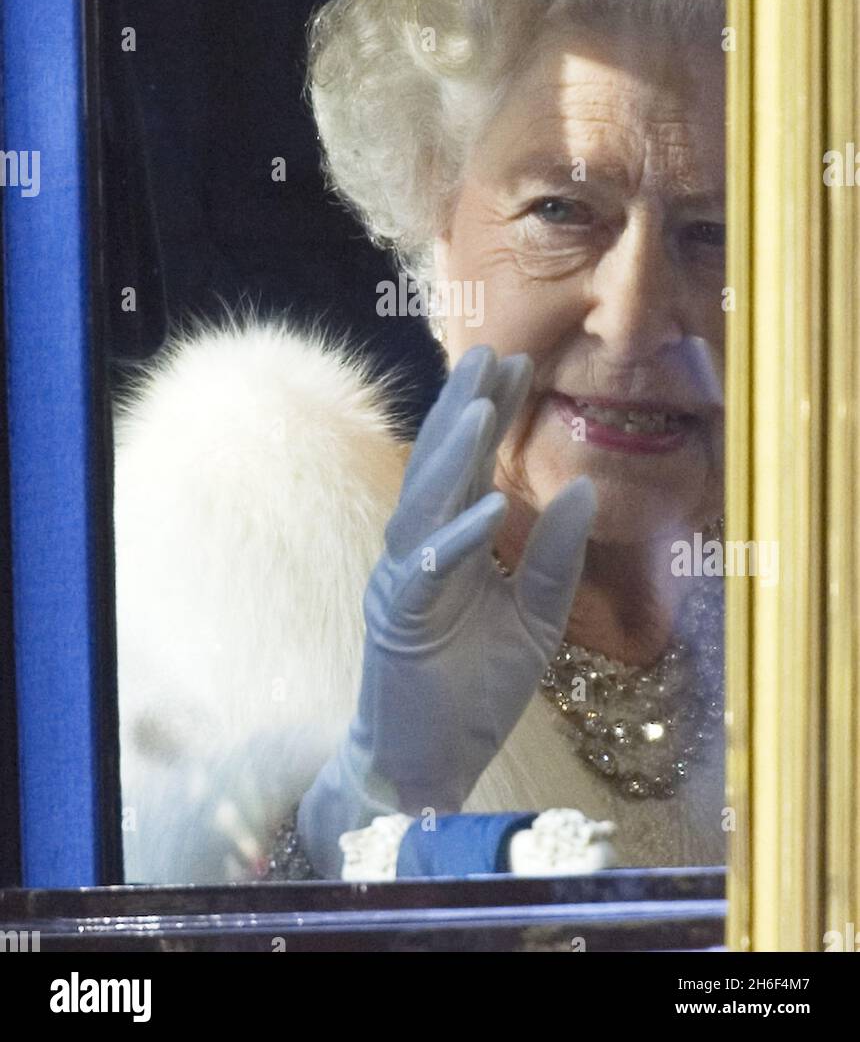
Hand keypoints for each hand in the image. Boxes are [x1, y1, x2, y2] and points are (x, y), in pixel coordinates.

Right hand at [298, 345, 595, 876]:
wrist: (429, 765)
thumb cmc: (475, 691)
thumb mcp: (535, 618)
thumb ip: (556, 556)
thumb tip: (587, 488)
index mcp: (453, 544)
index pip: (473, 466)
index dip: (493, 415)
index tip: (520, 364)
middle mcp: (423, 550)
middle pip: (443, 466)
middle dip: (466, 409)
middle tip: (492, 353)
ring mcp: (404, 580)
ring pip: (424, 502)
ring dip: (452, 454)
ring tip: (481, 404)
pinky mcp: (396, 620)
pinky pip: (428, 570)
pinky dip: (457, 538)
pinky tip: (486, 505)